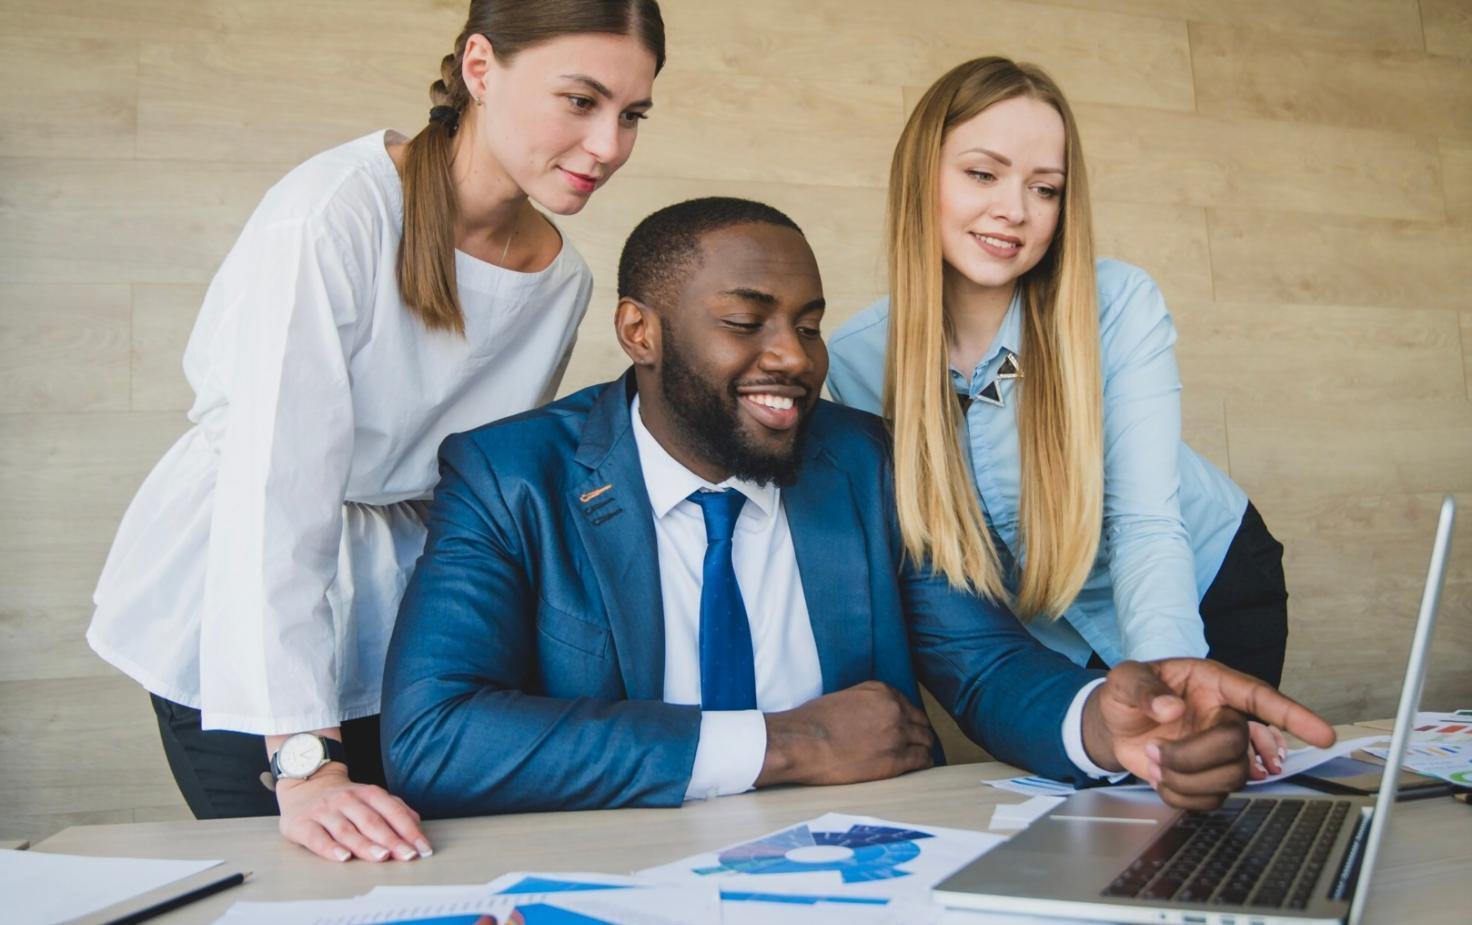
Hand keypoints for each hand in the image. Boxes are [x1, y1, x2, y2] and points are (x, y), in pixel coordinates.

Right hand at [275, 764, 432, 861]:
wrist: (304, 784)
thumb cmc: (344, 800)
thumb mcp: (371, 798)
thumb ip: (394, 810)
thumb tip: (416, 827)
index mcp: (368, 793)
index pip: (393, 811)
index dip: (409, 830)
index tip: (423, 848)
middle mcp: (347, 800)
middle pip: (372, 822)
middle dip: (392, 840)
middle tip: (407, 855)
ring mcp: (325, 812)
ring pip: (347, 830)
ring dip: (366, 845)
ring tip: (382, 857)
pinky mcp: (303, 824)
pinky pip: (317, 838)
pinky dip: (330, 848)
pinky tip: (343, 857)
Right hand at [756, 681, 934, 786]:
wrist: (804, 742)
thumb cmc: (814, 722)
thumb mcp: (844, 698)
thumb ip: (866, 703)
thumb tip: (873, 718)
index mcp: (882, 692)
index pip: (906, 705)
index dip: (907, 718)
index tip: (906, 727)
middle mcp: (895, 710)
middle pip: (920, 722)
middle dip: (919, 732)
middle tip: (916, 742)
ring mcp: (898, 735)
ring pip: (925, 741)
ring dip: (923, 747)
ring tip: (919, 754)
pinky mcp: (895, 760)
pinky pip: (921, 760)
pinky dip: (923, 762)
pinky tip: (920, 765)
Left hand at [1082, 659, 1333, 809]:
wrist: (1114, 723)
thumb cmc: (1127, 693)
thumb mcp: (1125, 678)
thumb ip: (1142, 688)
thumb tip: (1170, 707)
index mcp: (1213, 684)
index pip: (1261, 698)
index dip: (1293, 716)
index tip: (1323, 735)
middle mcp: (1225, 716)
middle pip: (1237, 746)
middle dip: (1194, 757)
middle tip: (1157, 751)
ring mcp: (1220, 749)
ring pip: (1231, 777)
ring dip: (1186, 777)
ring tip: (1156, 761)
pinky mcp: (1210, 776)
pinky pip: (1212, 799)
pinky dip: (1182, 796)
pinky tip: (1165, 780)